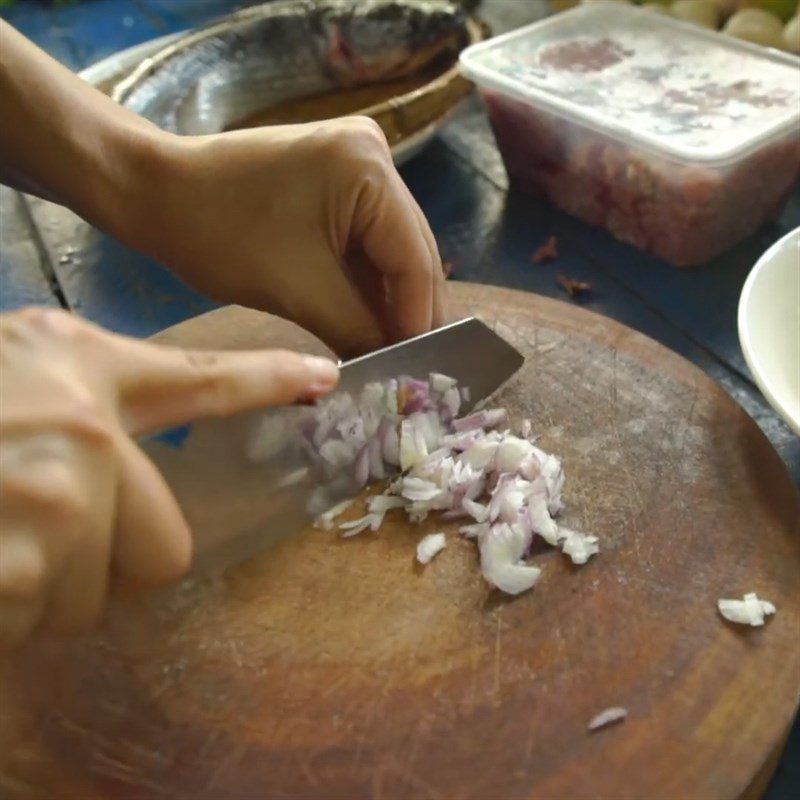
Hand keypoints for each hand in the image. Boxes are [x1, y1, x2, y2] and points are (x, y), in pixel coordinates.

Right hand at [0, 308, 338, 648]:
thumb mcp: (12, 376)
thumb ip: (77, 411)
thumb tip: (114, 470)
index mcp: (79, 369)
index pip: (201, 378)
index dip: (267, 380)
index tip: (324, 379)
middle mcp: (84, 428)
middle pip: (163, 546)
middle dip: (104, 560)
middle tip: (31, 531)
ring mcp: (54, 496)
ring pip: (94, 593)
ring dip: (41, 588)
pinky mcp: (20, 564)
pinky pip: (37, 618)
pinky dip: (6, 612)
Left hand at [125, 117, 443, 356]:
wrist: (155, 193)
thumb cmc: (218, 235)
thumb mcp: (299, 290)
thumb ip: (359, 331)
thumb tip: (395, 371)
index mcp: (369, 167)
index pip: (414, 259)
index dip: (418, 320)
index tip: (418, 372)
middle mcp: (375, 154)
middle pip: (409, 251)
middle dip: (406, 312)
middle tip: (410, 369)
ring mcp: (358, 163)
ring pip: (390, 250)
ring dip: (387, 301)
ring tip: (392, 353)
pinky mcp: (339, 180)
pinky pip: (366, 241)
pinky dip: (366, 283)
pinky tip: (368, 321)